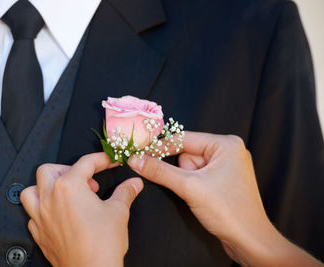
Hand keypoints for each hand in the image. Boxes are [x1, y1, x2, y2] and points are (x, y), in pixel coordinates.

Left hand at [21, 153, 142, 266]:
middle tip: (87, 180)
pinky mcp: (39, 233)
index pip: (85, 163)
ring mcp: (41, 216)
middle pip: (49, 170)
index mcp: (69, 187)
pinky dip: (43, 209)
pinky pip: (33, 214)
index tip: (111, 162)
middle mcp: (50, 198)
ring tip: (65, 192)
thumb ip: (125, 192)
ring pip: (31, 191)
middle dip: (68, 169)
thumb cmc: (103, 243)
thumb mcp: (118, 211)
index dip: (101, 160)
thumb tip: (134, 183)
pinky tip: (58, 214)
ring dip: (46, 187)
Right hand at [128, 131, 321, 266]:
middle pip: (186, 153)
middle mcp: (227, 150)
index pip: (184, 138)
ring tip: (200, 196)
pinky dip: (192, 186)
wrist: (250, 241)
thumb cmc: (229, 211)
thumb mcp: (189, 187)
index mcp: (226, 144)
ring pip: (190, 167)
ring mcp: (226, 166)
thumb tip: (136, 159)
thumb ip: (160, 171)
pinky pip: (197, 176)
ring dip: (187, 181)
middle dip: (182, 172)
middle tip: (189, 187)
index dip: (161, 148)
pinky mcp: (222, 180)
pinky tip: (202, 198)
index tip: (140, 154)